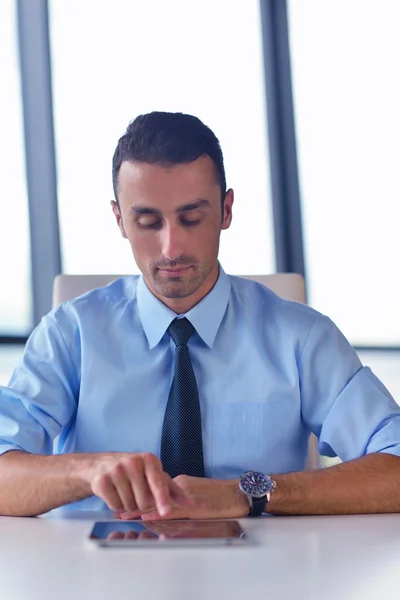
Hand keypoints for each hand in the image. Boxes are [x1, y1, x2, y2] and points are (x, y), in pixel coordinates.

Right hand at [85, 452, 190, 516]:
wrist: (102, 464)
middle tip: (136, 493)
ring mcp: (116, 470)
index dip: (163, 499)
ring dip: (128, 506)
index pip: (158, 483)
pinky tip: (114, 493)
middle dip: (142, 504)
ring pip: (129, 506)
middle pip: (144, 501)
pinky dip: (116, 506)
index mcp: (149, 460)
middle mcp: (133, 462)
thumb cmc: (135, 471)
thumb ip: (172, 489)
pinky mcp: (102, 481)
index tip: (166, 512)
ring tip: (125, 492)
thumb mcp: (154, 474)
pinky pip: (115, 506)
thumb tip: (190, 504)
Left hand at [117, 476, 249, 520]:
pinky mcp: (192, 505)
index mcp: (181, 481)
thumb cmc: (223, 495)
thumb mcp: (200, 493)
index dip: (140, 493)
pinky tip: (145, 518)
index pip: (156, 487)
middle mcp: (180, 484)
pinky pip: (170, 510)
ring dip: (140, 508)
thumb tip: (169, 503)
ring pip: (158, 500)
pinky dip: (156, 514)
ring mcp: (185, 494)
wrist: (240, 493)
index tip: (126, 498)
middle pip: (153, 492)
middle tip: (119, 508)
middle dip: (135, 500)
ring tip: (124, 514)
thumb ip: (183, 496)